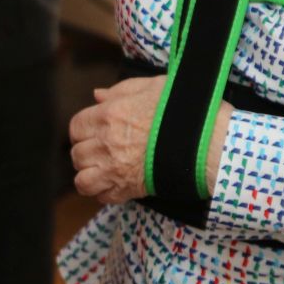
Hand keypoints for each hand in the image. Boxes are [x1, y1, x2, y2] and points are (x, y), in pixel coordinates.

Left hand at [69, 76, 234, 203]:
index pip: (76, 126)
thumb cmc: (183, 110)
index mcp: (110, 115)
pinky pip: (101, 197)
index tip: (94, 130)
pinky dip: (103, 192)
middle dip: (86, 151)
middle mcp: (107, 143)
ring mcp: (115, 169)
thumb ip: (121, 90)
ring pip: (82, 179)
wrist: (206, 142)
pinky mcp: (127, 190)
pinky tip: (115, 182)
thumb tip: (97, 95)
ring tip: (104, 168)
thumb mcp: (152, 86)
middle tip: (102, 149)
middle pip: (77, 153)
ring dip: (89, 174)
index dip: (84, 129)